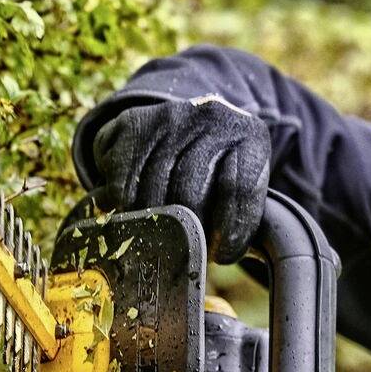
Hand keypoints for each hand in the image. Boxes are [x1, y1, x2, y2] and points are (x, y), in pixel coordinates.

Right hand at [77, 93, 270, 261]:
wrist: (193, 125)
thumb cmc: (223, 170)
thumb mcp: (247, 186)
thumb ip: (241, 216)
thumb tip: (218, 253)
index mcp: (250, 136)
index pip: (239, 188)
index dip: (229, 230)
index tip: (220, 255)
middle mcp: (212, 118)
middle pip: (190, 191)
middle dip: (185, 230)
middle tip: (182, 249)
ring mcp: (170, 116)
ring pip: (152, 189)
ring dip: (151, 223)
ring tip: (156, 236)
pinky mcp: (135, 121)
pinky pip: (120, 178)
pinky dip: (122, 204)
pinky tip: (131, 210)